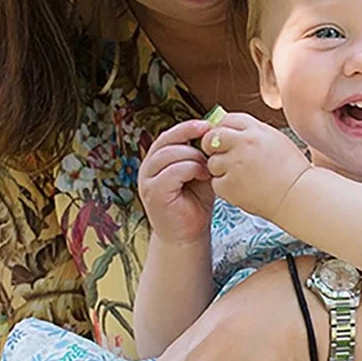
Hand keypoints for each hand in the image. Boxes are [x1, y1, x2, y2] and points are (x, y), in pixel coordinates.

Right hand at [138, 118, 213, 242]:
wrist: (188, 235)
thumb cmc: (195, 204)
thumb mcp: (199, 173)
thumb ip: (200, 156)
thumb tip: (214, 133)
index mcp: (157, 160)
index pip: (168, 135)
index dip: (187, 127)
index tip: (208, 125)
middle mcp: (148, 167)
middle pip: (166, 140)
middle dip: (191, 138)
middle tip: (212, 145)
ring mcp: (147, 180)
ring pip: (169, 154)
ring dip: (193, 157)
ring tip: (208, 169)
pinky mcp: (153, 193)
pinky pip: (172, 172)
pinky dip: (190, 170)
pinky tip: (203, 177)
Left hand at [204, 112, 309, 221]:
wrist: (298, 196)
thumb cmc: (292, 172)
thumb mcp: (276, 140)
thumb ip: (253, 133)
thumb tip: (231, 130)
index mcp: (256, 131)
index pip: (228, 120)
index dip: (223, 129)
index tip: (223, 137)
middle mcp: (243, 144)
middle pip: (212, 137)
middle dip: (212, 146)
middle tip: (222, 156)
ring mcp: (235, 165)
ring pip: (213, 162)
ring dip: (221, 169)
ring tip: (241, 177)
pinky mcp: (229, 185)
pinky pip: (216, 183)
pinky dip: (226, 187)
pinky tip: (242, 188)